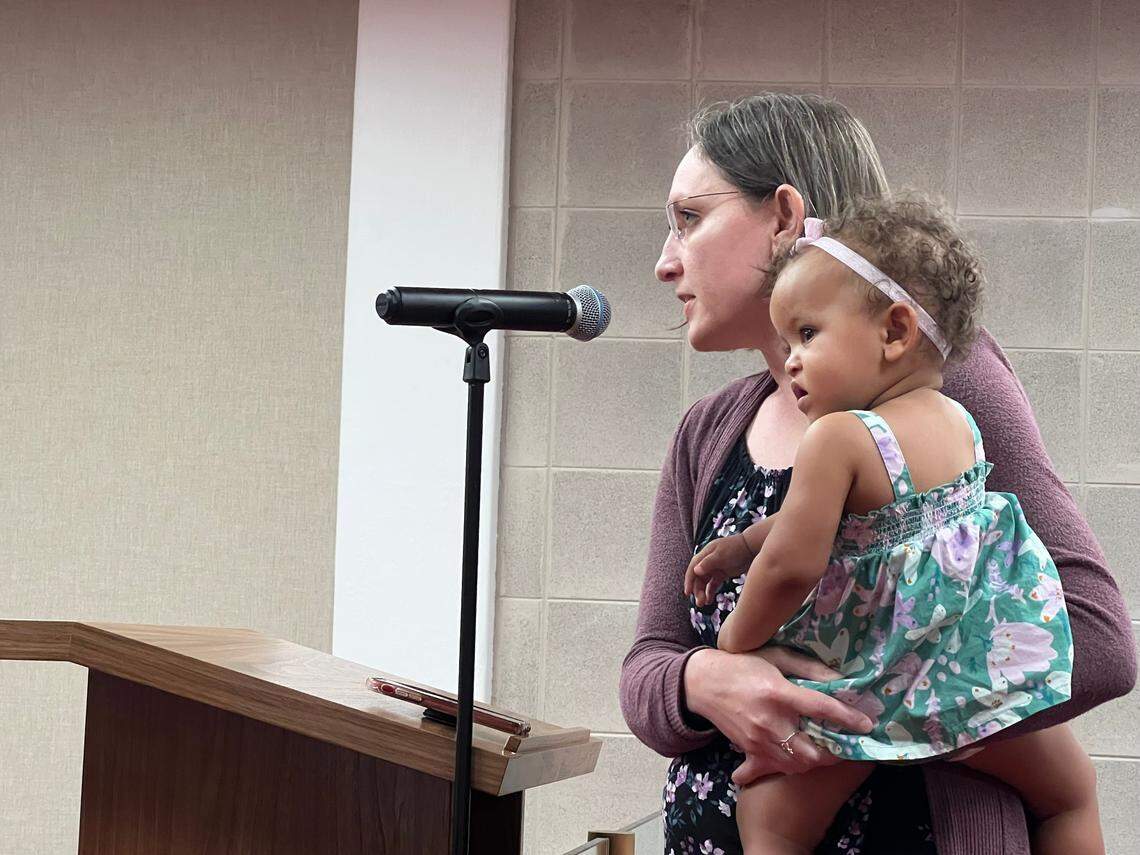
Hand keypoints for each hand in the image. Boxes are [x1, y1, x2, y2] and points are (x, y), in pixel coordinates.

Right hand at [683, 646, 873, 785]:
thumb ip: (808, 668)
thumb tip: (839, 681)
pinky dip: (794, 763)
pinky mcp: (748, 750)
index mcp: (778, 693)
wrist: (702, 684)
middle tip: (842, 742)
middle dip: (833, 752)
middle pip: (812, 753)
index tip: (866, 724)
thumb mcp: (775, 656)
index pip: (821, 709)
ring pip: (798, 766)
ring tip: (822, 747)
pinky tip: (798, 752)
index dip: (848, 718)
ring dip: (815, 760)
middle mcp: (769, 721)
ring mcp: (757, 740)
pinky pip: (778, 766)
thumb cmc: (742, 666)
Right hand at [684, 533, 752, 606]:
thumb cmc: (735, 548)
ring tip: (704, 604)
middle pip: (698, 578)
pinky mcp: (722, 573)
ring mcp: (714, 568)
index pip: (692, 569)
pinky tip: (710, 600)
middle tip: (700, 603)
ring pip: (705, 583)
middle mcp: (707, 562)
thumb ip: (708, 563)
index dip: (689, 581)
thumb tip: (695, 571)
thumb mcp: (721, 555)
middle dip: (697, 590)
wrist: (751, 547)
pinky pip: (713, 584)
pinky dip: (710, 592)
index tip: (687, 593)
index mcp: (704, 555)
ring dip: (703, 593)